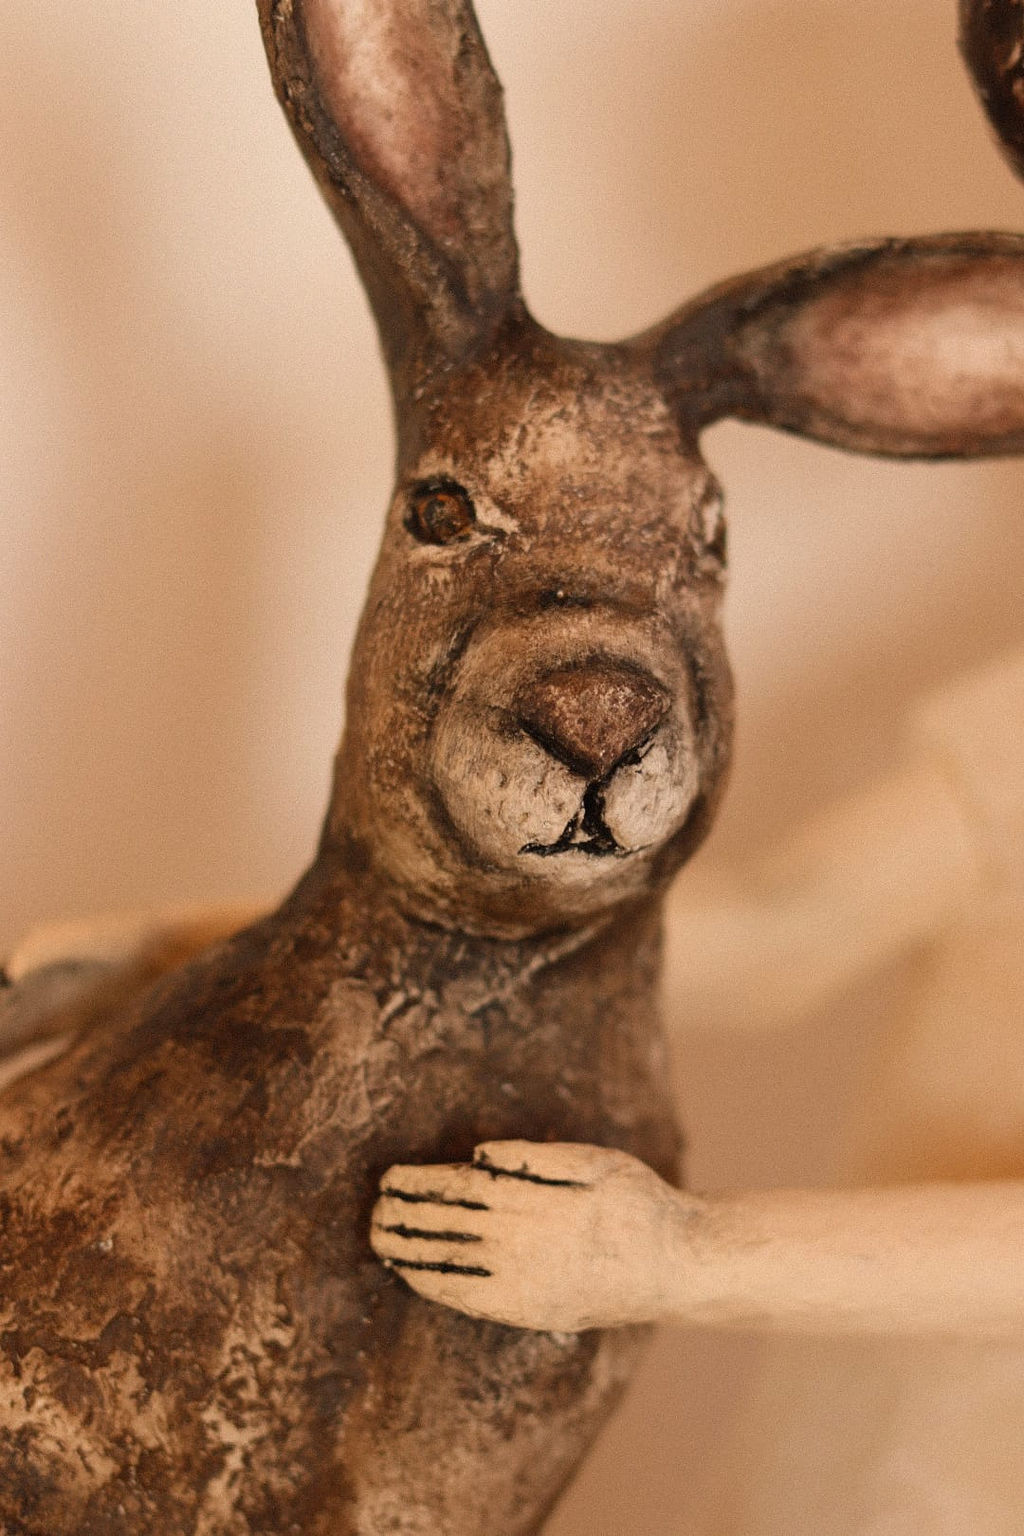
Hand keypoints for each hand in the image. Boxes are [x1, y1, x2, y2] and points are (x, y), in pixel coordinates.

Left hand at [371, 1140, 693, 1331]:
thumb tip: (477, 1156)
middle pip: (444, 1226)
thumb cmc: (636, 1202)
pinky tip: (410, 1273)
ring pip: (448, 1263)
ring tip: (377, 1236)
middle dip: (403, 1215)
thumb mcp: (594, 1162)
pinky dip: (432, 1283)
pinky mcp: (526, 1311)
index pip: (457, 1191)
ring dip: (406, 1249)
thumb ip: (535, 1157)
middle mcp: (520, 1246)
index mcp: (533, 1203)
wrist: (674, 1266)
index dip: (419, 1185)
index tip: (389, 1177)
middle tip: (372, 1205)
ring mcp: (521, 1284)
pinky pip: (466, 1297)